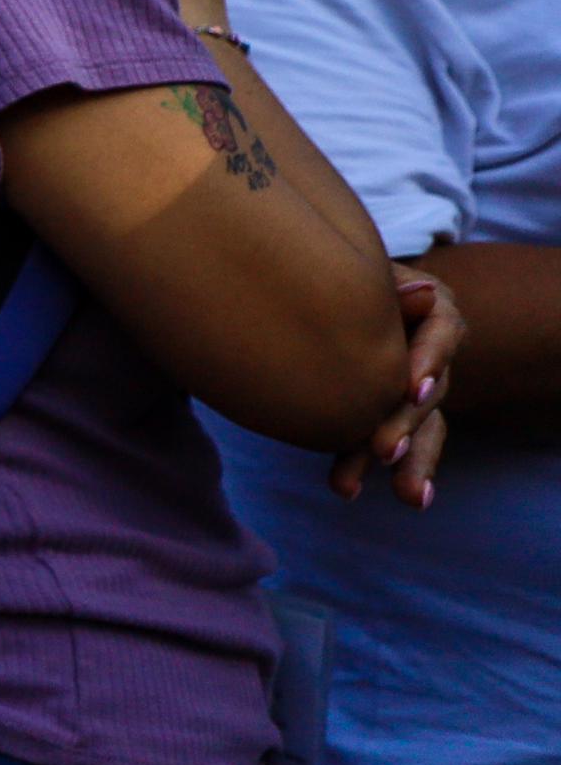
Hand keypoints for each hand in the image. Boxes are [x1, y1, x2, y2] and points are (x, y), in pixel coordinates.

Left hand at [332, 268, 460, 506]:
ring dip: (412, 462)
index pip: (440, 334)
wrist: (323, 288)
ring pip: (421, 427)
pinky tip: (349, 490)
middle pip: (429, 391)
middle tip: (385, 452)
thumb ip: (386, 283)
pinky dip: (375, 465)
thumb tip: (421, 294)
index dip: (428, 360)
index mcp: (430, 310)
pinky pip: (392, 441)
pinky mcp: (390, 411)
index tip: (411, 389)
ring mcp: (413, 385)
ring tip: (408, 497)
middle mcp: (430, 351)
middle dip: (407, 423)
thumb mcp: (362, 267)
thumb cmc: (338, 268)